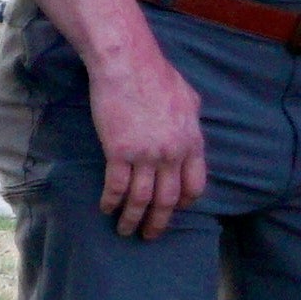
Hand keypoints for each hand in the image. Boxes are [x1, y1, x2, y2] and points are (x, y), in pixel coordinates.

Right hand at [85, 50, 209, 239]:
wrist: (127, 64)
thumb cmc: (157, 75)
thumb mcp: (189, 97)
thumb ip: (192, 118)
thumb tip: (192, 126)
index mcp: (192, 143)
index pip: (194, 186)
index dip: (183, 202)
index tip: (174, 209)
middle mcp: (172, 154)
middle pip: (168, 199)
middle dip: (159, 222)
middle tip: (150, 235)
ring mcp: (146, 155)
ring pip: (141, 199)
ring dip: (132, 219)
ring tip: (125, 230)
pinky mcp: (119, 152)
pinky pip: (117, 186)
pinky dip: (111, 201)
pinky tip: (106, 208)